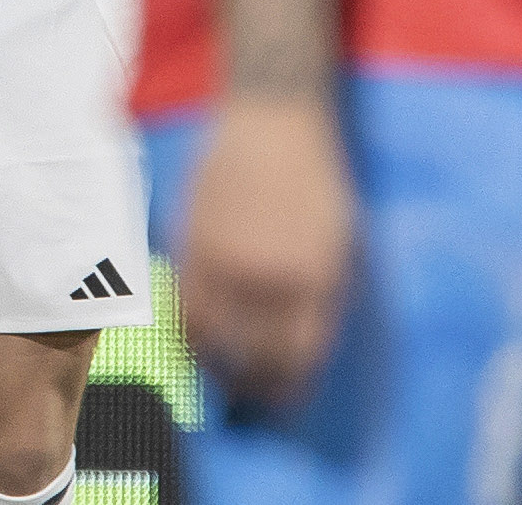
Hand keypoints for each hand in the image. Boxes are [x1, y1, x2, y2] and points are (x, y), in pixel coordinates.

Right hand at [176, 94, 354, 408]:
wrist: (272, 121)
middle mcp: (272, 276)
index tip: (282, 400)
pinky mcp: (193, 242)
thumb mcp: (337, 241)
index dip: (288, 386)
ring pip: (214, 336)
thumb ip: (319, 293)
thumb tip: (298, 343)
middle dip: (252, 385)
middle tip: (249, 397)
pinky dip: (187, 329)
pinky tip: (194, 336)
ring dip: (215, 364)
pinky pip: (184, 303)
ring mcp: (228, 260)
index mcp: (317, 279)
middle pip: (256, 354)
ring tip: (218, 373)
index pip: (299, 355)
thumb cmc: (314, 179)